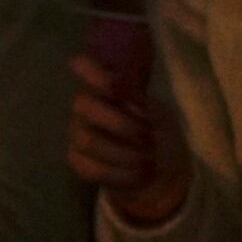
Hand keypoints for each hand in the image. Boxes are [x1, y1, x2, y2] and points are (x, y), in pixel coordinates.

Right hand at [69, 55, 186, 225]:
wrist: (162, 169)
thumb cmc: (159, 133)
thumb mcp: (160, 114)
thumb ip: (139, 101)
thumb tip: (121, 87)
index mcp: (105, 88)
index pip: (85, 66)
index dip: (94, 71)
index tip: (117, 84)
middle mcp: (86, 107)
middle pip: (82, 104)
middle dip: (118, 122)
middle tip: (147, 136)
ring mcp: (79, 134)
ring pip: (86, 140)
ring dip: (123, 152)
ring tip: (149, 160)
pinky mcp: (79, 162)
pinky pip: (91, 169)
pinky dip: (121, 174)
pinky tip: (140, 175)